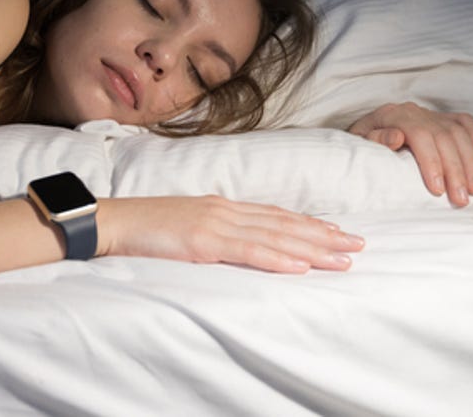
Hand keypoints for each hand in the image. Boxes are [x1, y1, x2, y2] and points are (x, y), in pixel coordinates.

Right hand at [97, 195, 364, 272]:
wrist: (113, 220)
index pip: (275, 214)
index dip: (308, 223)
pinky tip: (300, 266)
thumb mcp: (187, 223)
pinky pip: (248, 252)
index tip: (337, 232)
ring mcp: (216, 225)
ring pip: (275, 237)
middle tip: (358, 245)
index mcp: (222, 206)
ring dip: (312, 249)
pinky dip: (277, 258)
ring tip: (342, 258)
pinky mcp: (204, 242)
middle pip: (284, 223)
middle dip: (324, 235)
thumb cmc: (145, 226)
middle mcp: (226, 210)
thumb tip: (236, 239)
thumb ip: (214, 229)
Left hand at [348, 102, 472, 206]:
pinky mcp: (442, 118)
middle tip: (461, 199)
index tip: (437, 190)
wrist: (365, 128)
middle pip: (444, 137)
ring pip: (459, 133)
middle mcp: (416, 112)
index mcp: (394, 115)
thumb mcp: (359, 141)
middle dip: (455, 170)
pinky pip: (465, 123)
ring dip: (470, 162)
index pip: (420, 135)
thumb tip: (397, 137)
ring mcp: (431, 114)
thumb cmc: (362, 141)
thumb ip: (376, 139)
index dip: (431, 162)